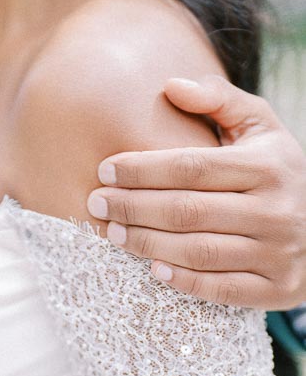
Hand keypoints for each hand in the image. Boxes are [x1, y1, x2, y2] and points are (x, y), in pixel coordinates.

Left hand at [87, 74, 305, 306]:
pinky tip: (152, 269)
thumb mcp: (261, 128)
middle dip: (134, 207)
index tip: (105, 169)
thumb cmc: (279, 172)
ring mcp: (278, 252)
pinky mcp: (277, 288)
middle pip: (187, 210)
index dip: (143, 169)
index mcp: (267, 166)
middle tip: (96, 203)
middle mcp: (275, 210)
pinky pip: (222, 289)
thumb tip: (170, 86)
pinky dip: (185, 281)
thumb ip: (219, 101)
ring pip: (199, 251)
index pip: (192, 167)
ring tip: (112, 233)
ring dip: (147, 243)